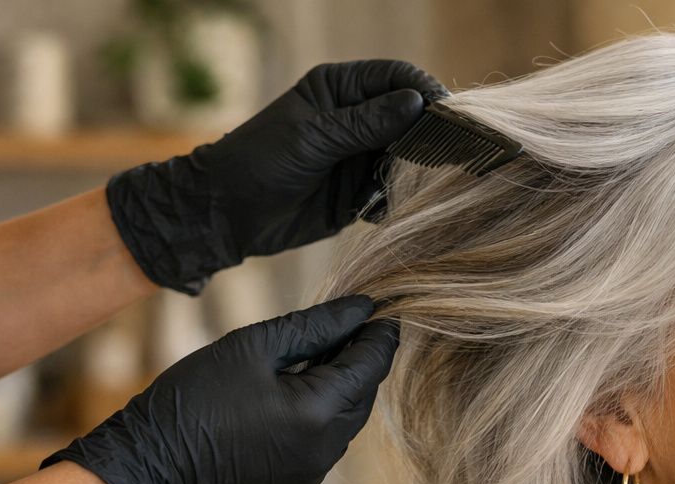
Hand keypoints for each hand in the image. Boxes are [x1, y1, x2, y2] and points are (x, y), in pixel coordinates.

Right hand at [43, 296, 398, 483]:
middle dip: (361, 359)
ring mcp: (313, 473)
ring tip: (320, 352)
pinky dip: (321, 415)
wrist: (149, 468)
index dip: (379, 333)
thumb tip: (359, 309)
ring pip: (346, 420)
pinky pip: (324, 443)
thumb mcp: (252, 347)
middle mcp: (327, 450)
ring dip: (341, 387)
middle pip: (363, 395)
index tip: (382, 306)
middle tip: (350, 323)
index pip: (371, 365)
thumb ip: (314, 327)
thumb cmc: (194, 398)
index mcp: (319, 414)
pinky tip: (298, 392)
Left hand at [107, 60, 447, 293]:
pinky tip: (382, 209)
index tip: (446, 116)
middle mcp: (356, 119)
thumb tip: (417, 102)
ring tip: (407, 186)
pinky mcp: (360, 191)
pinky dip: (395, 201)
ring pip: (406, 157)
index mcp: (340, 89)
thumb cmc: (260, 161)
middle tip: (440, 157)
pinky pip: (393, 192)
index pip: (396, 78)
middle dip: (425, 136)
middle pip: (409, 118)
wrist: (228, 213)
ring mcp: (359, 155)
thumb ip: (366, 123)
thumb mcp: (313, 138)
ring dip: (411, 173)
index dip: (424, 92)